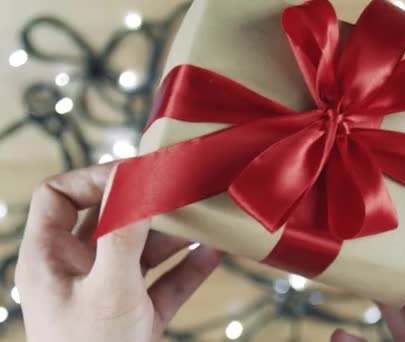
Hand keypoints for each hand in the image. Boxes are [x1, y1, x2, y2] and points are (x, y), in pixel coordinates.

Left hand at [15, 164, 222, 341]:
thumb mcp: (108, 290)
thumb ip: (123, 236)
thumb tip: (139, 186)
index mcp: (50, 258)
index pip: (60, 196)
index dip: (94, 177)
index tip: (136, 174)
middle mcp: (77, 269)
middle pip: (110, 219)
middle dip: (147, 204)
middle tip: (180, 189)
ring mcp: (109, 291)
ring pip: (143, 249)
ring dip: (175, 234)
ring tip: (206, 217)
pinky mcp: (136, 313)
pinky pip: (165, 281)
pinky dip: (189, 267)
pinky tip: (215, 252)